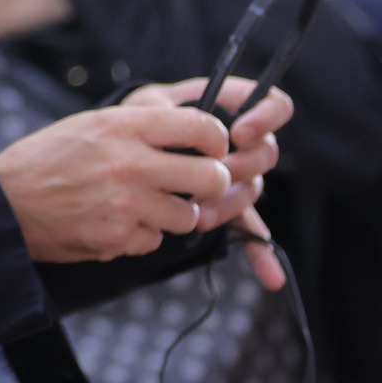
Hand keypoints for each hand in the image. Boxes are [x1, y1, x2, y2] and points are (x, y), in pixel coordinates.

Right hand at [0, 102, 232, 265]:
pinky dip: (142, 235)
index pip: (201, 127)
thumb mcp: (91, 125)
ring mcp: (126, 204)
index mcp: (124, 127)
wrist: (2, 202)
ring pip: (189, 216)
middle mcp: (130, 164)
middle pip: (211, 177)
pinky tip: (117, 223)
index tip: (213, 149)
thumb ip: (139, 128)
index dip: (217, 141)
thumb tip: (190, 132)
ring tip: (149, 206)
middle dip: (212, 184)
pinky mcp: (117, 238)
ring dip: (176, 214)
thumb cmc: (46, 159)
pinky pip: (155, 240)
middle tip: (198, 185)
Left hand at [125, 78, 292, 289]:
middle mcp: (239, 142)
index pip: (272, 104)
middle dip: (240, 167)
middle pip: (265, 154)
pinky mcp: (222, 206)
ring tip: (198, 216)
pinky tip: (271, 278)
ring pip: (251, 191)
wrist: (109, 152)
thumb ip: (173, 112)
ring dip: (229, 205)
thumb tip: (203, 131)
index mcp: (226, 108)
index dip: (265, 117)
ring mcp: (232, 175)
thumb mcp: (146, 105)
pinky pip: (248, 230)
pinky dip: (261, 253)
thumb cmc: (129, 121)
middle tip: (212, 176)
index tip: (238, 133)